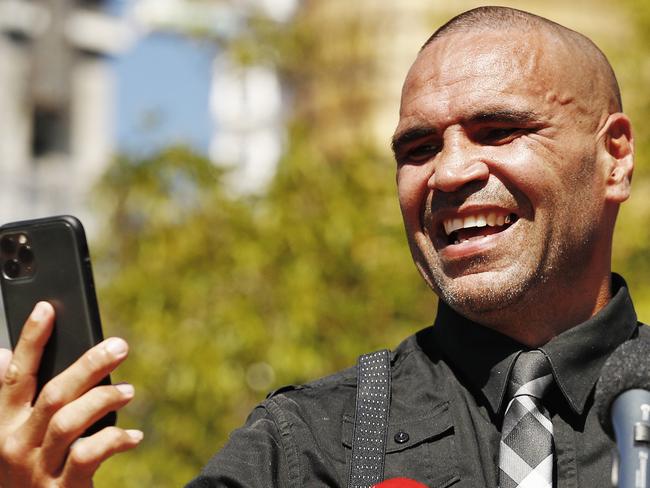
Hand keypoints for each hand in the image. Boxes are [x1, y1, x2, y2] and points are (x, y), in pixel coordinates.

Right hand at [0, 302, 142, 486]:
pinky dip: (115, 441)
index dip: (30, 340)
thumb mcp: (12, 436)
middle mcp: (15, 444)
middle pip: (53, 394)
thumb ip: (13, 400)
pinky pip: (89, 456)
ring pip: (69, 421)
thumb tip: (3, 355)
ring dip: (103, 400)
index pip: (14, 375)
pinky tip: (134, 437)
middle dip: (88, 365)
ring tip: (129, 392)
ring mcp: (37, 468)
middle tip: (120, 346)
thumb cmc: (28, 472)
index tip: (47, 308)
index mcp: (3, 424)